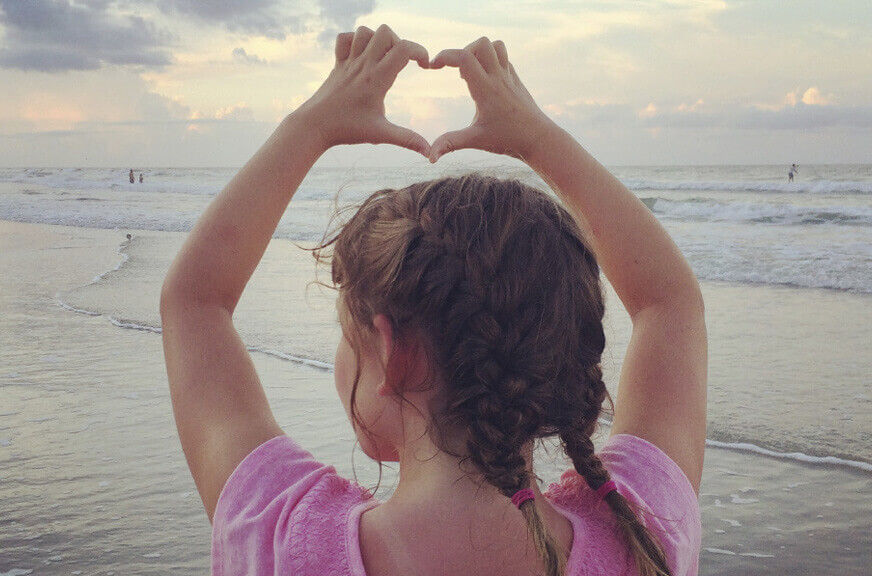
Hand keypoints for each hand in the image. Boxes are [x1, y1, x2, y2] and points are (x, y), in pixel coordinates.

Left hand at [299, 25, 430, 156]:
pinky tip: (361, 56)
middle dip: (399, 42)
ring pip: (364, 32)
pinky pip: (344, 39)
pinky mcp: (337, 64)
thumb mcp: (381, 134)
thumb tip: (429, 152)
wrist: (314, 126)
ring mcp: (348, 62)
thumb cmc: (347, 130)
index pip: (404, 49)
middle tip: (400, 62)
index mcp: (377, 78)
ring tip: (381, 58)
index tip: (425, 66)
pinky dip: (354, 41)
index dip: (420, 52)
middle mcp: (363, 65)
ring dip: (377, 40)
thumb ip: (407, 140)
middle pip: (386, 32)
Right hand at [428, 38, 555, 162]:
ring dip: (479, 52)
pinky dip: (490, 59)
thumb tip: (429, 157)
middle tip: (456, 72)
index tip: (433, 67)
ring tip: (471, 73)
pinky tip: (484, 78)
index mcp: (486, 89)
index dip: (444, 56)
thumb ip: (450, 144)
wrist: (539, 140)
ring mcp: (509, 76)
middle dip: (463, 51)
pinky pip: (504, 57)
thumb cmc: (508, 140)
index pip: (464, 58)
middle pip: (481, 44)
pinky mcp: (516, 79)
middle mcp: (499, 78)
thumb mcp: (475, 141)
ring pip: (495, 46)